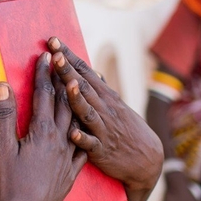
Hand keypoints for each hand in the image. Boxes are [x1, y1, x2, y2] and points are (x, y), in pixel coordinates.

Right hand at [0, 52, 86, 200]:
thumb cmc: (11, 184)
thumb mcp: (3, 148)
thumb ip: (5, 115)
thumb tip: (4, 85)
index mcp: (42, 132)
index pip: (43, 95)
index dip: (43, 74)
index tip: (44, 55)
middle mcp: (60, 140)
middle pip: (63, 103)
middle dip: (62, 80)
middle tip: (62, 61)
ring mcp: (68, 156)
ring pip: (76, 121)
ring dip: (76, 101)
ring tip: (77, 86)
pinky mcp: (72, 171)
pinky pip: (84, 146)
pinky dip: (85, 132)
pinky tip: (86, 128)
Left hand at [48, 37, 163, 191]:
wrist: (148, 160)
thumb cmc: (127, 130)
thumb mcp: (117, 107)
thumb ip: (101, 91)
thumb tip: (94, 72)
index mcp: (104, 97)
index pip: (84, 71)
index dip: (69, 56)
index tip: (53, 40)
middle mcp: (103, 109)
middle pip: (83, 86)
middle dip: (68, 70)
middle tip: (55, 52)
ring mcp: (103, 129)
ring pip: (87, 111)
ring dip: (77, 98)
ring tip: (68, 84)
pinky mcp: (101, 151)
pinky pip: (91, 144)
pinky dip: (83, 137)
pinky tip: (73, 133)